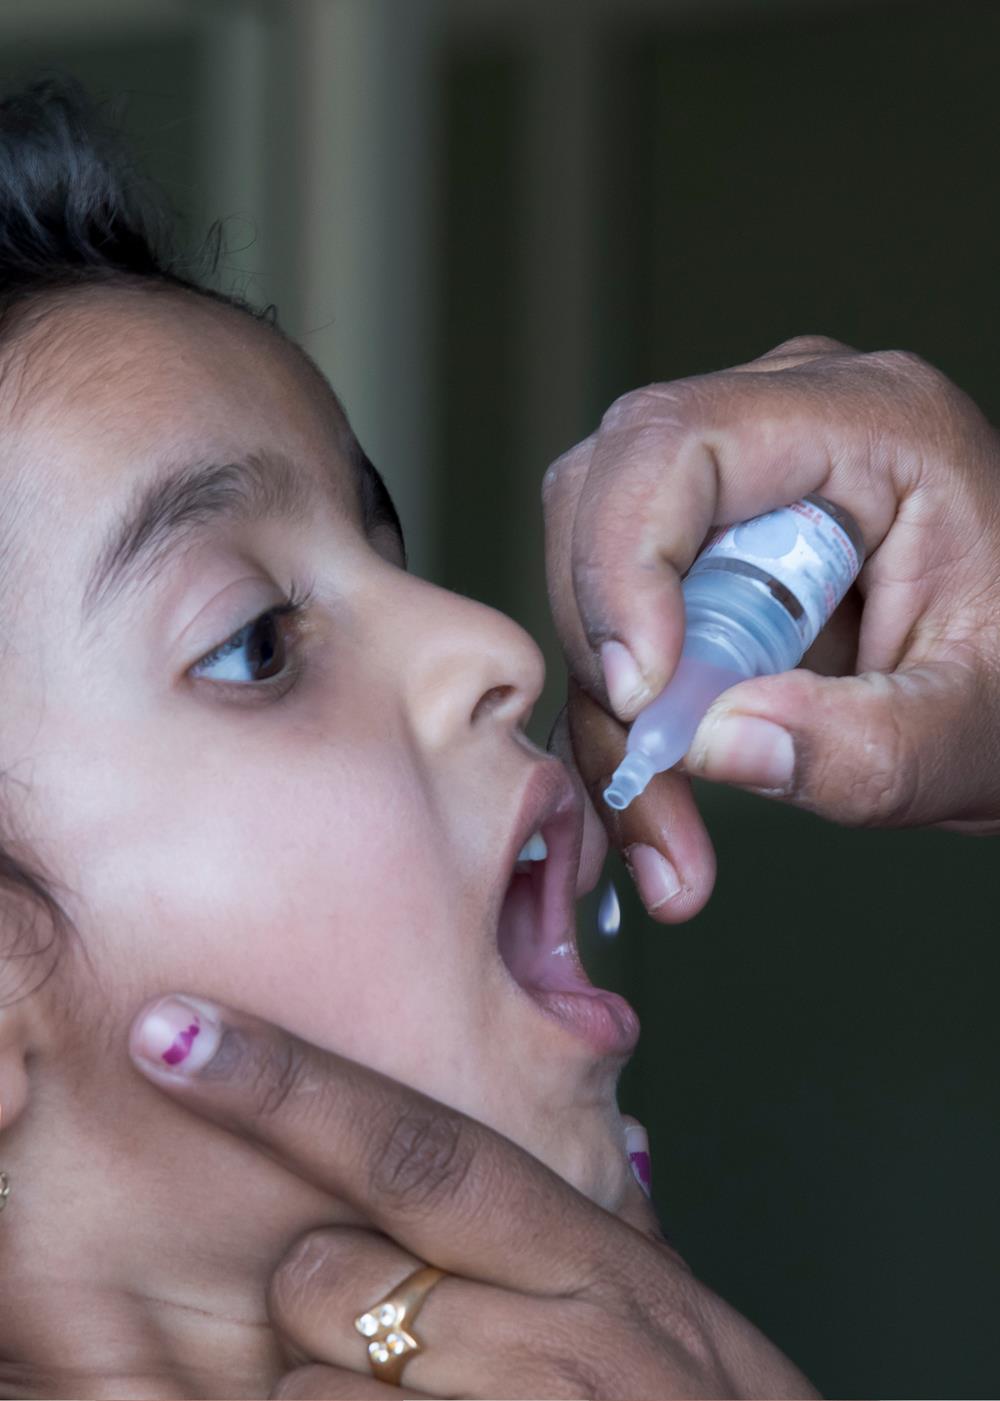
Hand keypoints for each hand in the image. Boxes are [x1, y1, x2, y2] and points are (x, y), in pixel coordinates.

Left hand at [129, 996, 816, 1398]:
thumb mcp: (664, 1309)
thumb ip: (570, 1231)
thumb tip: (486, 1154)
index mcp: (596, 1258)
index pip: (414, 1146)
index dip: (285, 1084)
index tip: (178, 1033)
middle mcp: (557, 1342)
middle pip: (324, 1276)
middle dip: (318, 1301)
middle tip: (395, 1339)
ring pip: (305, 1396)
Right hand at [544, 337, 999, 919]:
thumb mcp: (976, 731)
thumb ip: (867, 745)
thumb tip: (708, 741)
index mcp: (873, 423)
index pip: (680, 442)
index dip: (626, 561)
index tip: (643, 693)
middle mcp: (786, 427)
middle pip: (604, 499)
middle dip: (610, 653)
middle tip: (657, 778)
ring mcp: (737, 484)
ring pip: (590, 573)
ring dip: (609, 714)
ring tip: (670, 839)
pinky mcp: (706, 549)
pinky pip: (618, 626)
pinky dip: (618, 728)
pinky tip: (657, 817)